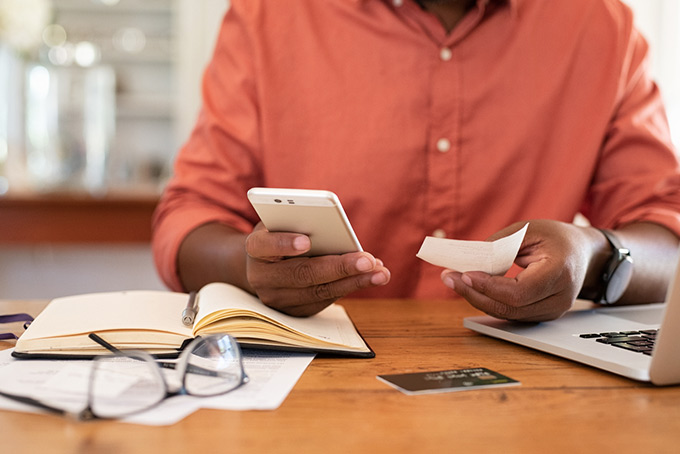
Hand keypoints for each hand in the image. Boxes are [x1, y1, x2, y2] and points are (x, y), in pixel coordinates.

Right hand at [245, 223, 390, 315]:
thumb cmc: (280, 234)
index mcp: (255, 248)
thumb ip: (300, 222)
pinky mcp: (294, 312)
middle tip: (367, 260)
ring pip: (318, 292)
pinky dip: (350, 288)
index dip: (283, 244)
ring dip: (353, 282)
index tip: (306, 241)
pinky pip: (325, 301)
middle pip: (301, 274)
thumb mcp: (283, 221)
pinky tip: (371, 278)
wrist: (264, 264)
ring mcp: (276, 299)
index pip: (264, 246)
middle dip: (338, 267)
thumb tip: (337, 232)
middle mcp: (261, 277)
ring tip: (380, 272)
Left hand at [441, 220, 595, 321]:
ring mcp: (552, 311)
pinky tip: (470, 288)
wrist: (583, 253)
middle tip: (449, 278)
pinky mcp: (542, 315)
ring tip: (453, 280)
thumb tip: (470, 261)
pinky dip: (487, 301)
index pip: (520, 291)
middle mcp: (559, 298)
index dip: (490, 286)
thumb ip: (499, 245)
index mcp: (560, 272)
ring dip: (476, 298)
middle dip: (474, 293)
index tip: (466, 274)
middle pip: (509, 307)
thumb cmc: (556, 238)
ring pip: (507, 314)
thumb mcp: (528, 230)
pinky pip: (510, 313)